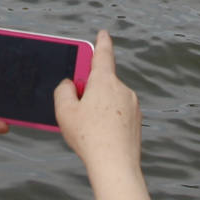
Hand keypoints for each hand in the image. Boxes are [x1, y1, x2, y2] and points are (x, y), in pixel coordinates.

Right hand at [52, 33, 142, 181]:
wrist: (115, 165)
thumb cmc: (89, 137)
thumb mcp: (64, 111)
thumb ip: (63, 90)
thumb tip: (70, 84)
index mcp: (105, 81)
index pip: (103, 54)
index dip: (101, 42)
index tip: (103, 33)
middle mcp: (122, 89)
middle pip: (102, 81)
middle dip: (89, 89)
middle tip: (76, 106)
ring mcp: (132, 106)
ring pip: (110, 99)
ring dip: (98, 106)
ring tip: (86, 128)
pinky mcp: (136, 122)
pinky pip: (118, 113)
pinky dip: (108, 119)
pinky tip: (98, 135)